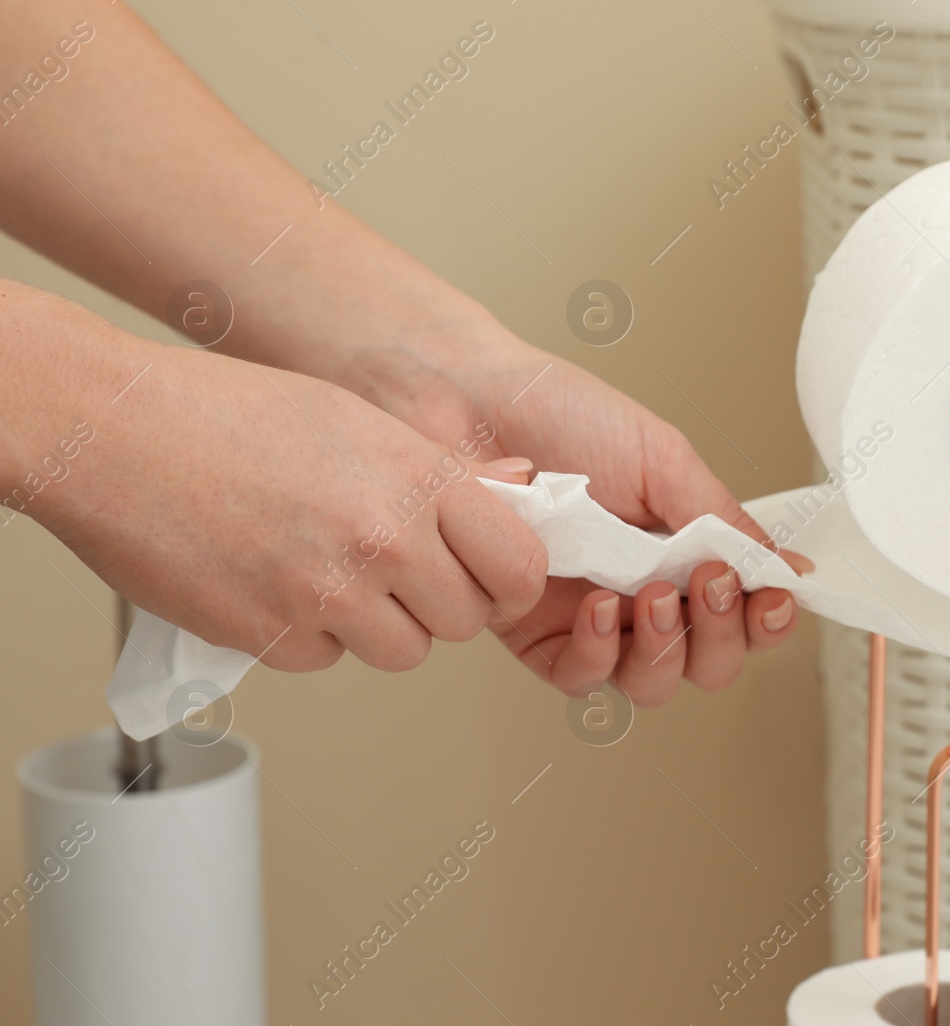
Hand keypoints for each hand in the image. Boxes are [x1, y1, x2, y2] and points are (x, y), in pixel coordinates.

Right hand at [33, 338, 549, 672]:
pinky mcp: (272, 636)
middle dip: (438, 605)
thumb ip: (441, 474)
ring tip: (328, 570)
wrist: (116, 429)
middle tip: (398, 573)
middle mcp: (386, 541)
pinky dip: (306, 636)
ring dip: (377, 625)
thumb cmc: (232, 413)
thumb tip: (521, 492)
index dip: (509, 581)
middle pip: (465, 622)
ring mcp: (328, 594)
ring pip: (402, 651)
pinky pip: (325, 660)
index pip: (521, 567)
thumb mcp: (359, 420)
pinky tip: (273, 580)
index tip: (489, 577)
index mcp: (419, 480)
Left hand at [328, 318, 804, 703]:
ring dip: (667, 648)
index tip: (773, 597)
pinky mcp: (532, 633)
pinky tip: (601, 609)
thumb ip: (724, 519)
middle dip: (722, 636)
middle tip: (711, 584)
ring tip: (656, 594)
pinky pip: (581, 676)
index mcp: (679, 548)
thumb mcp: (662, 459)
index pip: (742, 610)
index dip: (765, 619)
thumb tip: (787, 565)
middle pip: (706, 662)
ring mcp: (588, 617)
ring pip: (650, 681)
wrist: (466, 402)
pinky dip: (602, 652)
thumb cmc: (557, 412)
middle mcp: (639, 590)